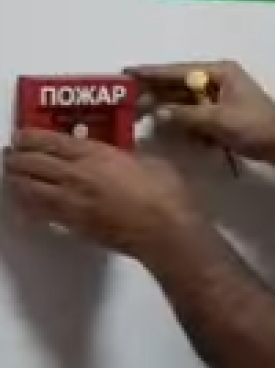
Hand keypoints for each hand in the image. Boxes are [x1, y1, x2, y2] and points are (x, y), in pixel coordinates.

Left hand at [3, 129, 201, 259]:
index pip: (49, 140)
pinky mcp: (72, 224)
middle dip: (15, 156)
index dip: (29, 136)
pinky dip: (27, 203)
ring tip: (13, 174)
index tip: (21, 134)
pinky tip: (26, 200)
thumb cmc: (165, 194)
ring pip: (27, 187)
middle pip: (30, 162)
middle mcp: (76, 174)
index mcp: (96, 153)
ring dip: (16, 178)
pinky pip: (38, 211)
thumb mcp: (150, 160)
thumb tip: (125, 152)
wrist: (165, 232)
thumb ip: (130, 154)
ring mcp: (70, 201)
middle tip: (12, 153)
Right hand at [125, 60, 274, 161]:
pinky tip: (169, 127)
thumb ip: (185, 115)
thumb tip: (157, 111)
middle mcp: (219, 79)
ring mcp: (222, 97)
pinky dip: (185, 121)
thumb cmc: (254, 127)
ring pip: (187, 100)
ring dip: (169, 109)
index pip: (178, 70)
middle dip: (156, 92)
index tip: (127, 72)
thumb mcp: (217, 120)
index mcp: (221, 72)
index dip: (152, 72)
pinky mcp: (224, 114)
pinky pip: (196, 114)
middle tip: (129, 97)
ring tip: (142, 114)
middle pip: (180, 84)